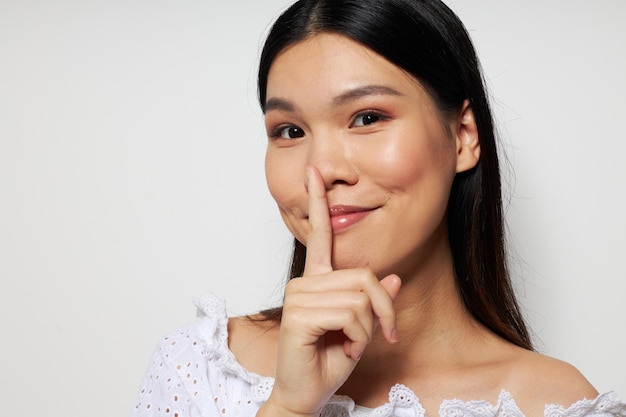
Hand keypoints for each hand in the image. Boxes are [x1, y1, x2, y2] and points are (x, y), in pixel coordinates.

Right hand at [259, 166, 401, 416]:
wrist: (304, 395)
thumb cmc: (327, 361)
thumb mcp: (361, 329)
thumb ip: (374, 302)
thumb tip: (393, 277)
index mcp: (316, 281)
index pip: (319, 235)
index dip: (317, 202)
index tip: (315, 174)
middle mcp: (305, 282)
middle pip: (365, 276)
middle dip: (383, 310)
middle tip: (382, 336)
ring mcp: (300, 297)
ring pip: (361, 297)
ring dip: (368, 328)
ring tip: (351, 344)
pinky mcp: (300, 315)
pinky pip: (351, 315)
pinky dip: (358, 338)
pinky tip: (341, 348)